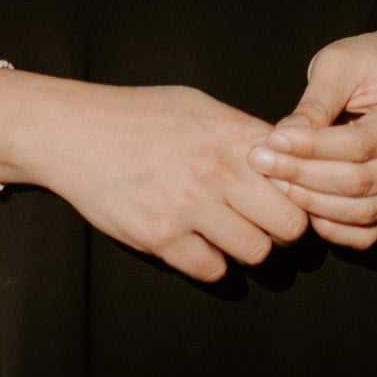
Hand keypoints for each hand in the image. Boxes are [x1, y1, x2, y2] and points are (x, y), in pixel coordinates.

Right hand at [0, 71, 310, 283]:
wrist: (74, 132)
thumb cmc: (139, 115)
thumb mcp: (199, 106)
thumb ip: (245, 133)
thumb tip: (287, 157)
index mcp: (232, 134)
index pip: (299, 177)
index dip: (303, 193)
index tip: (290, 197)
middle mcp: (217, 170)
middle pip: (290, 225)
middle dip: (284, 229)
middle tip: (268, 224)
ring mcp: (188, 207)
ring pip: (255, 253)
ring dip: (248, 248)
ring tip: (231, 233)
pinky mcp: (160, 237)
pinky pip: (211, 270)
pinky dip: (211, 262)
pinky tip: (197, 242)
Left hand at [246, 20, 376, 249]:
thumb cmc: (367, 63)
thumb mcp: (339, 65)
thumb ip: (315, 103)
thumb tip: (283, 138)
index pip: (362, 144)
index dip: (314, 147)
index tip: (273, 139)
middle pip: (361, 182)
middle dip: (304, 175)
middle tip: (261, 162)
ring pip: (363, 211)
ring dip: (312, 202)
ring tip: (274, 180)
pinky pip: (367, 231)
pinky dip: (332, 227)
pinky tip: (301, 205)